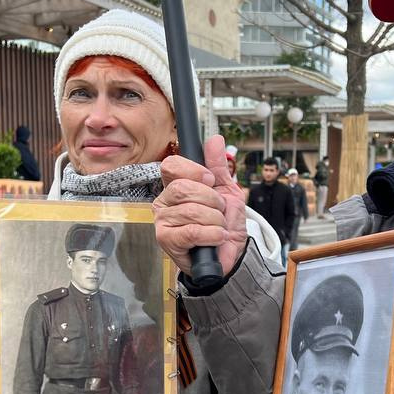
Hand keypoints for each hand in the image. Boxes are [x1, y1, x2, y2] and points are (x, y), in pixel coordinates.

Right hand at [155, 135, 247, 276]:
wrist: (231, 254)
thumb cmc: (224, 223)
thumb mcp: (226, 190)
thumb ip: (218, 165)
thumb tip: (215, 139)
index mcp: (174, 186)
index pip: (171, 165)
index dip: (194, 170)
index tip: (210, 180)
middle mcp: (163, 202)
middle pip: (182, 188)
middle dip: (211, 200)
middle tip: (218, 210)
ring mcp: (162, 222)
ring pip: (190, 210)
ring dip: (215, 220)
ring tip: (218, 227)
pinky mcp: (166, 241)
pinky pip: (191, 231)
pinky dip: (212, 234)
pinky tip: (217, 238)